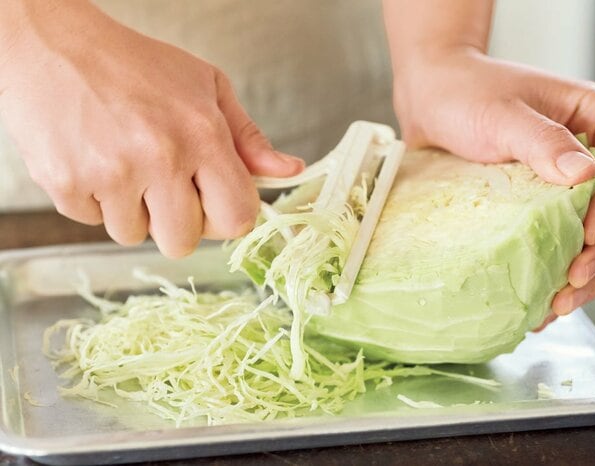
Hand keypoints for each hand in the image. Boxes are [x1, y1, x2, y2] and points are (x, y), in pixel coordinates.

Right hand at [0, 1, 302, 257]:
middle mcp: (159, 158)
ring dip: (132, 211)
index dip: (226, 217)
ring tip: (124, 165)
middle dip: (177, 222)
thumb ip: (248, 138)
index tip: (212, 202)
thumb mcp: (206, 87)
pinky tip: (94, 161)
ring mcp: (110, 174)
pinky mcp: (66, 184)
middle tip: (164, 186)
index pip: (236, 219)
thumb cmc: (136, 65)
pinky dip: (95, 201)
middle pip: (182, 242)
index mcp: (202, 135)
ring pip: (133, 236)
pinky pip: (91, 222)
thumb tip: (289, 171)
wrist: (54, 45)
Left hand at [392, 48, 594, 318]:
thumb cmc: (464, 93)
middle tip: (575, 280)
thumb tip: (585, 175)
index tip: (591, 232)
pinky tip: (541, 299)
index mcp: (592, 119)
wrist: (428, 99)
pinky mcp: (535, 204)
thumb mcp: (504, 115)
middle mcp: (585, 152)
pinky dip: (552, 270)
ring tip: (560, 304)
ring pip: (592, 233)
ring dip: (583, 272)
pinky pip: (556, 239)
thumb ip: (543, 142)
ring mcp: (561, 182)